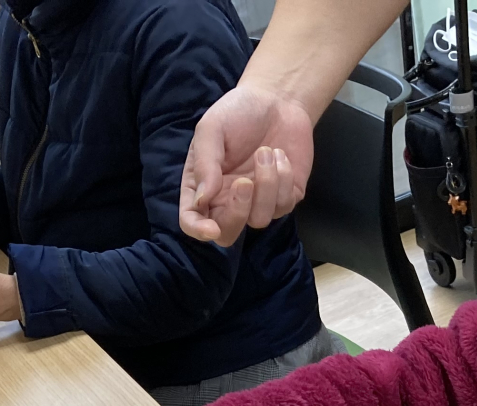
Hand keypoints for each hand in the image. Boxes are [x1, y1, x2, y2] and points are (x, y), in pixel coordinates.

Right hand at [178, 84, 314, 243]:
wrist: (277, 101)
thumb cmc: (237, 113)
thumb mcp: (211, 129)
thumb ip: (204, 163)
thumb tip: (200, 200)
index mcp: (202, 186)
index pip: (192, 221)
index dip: (198, 231)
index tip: (211, 229)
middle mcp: (227, 200)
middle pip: (227, 234)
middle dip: (237, 213)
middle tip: (245, 182)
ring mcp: (257, 202)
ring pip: (259, 220)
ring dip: (266, 185)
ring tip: (265, 151)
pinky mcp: (284, 198)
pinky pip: (284, 206)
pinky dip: (284, 178)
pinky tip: (281, 156)